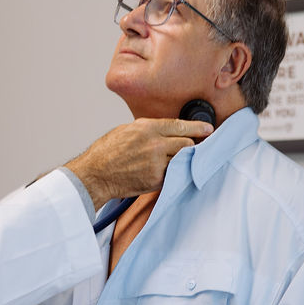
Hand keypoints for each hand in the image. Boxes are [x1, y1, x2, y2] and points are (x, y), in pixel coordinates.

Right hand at [66, 118, 212, 209]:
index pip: (180, 125)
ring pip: (181, 159)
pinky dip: (172, 172)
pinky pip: (172, 174)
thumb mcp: (126, 130)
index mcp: (147, 128)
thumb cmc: (106, 152)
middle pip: (186, 143)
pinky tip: (165, 171)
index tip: (208, 128)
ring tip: (176, 160)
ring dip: (182, 160)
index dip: (197, 127)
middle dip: (191, 145)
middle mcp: (154, 144)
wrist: (95, 174)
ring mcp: (156, 163)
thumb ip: (148, 129)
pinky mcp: (156, 179)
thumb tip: (164, 130)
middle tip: (194, 147)